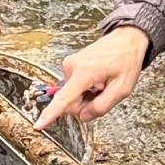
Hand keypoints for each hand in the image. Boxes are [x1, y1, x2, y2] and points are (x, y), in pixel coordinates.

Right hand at [35, 27, 149, 128]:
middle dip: (85, 103)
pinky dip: (84, 88)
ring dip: (86, 95)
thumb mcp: (122, 88)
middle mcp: (72, 67)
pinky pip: (73, 87)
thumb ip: (102, 106)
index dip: (50, 113)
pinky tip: (96, 79)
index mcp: (85, 72)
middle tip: (103, 92)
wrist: (126, 39)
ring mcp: (69, 65)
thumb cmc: (126, 60)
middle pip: (70, 102)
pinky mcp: (69, 65)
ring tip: (101, 83)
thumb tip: (84, 116)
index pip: (64, 98)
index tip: (38, 124)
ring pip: (72, 95)